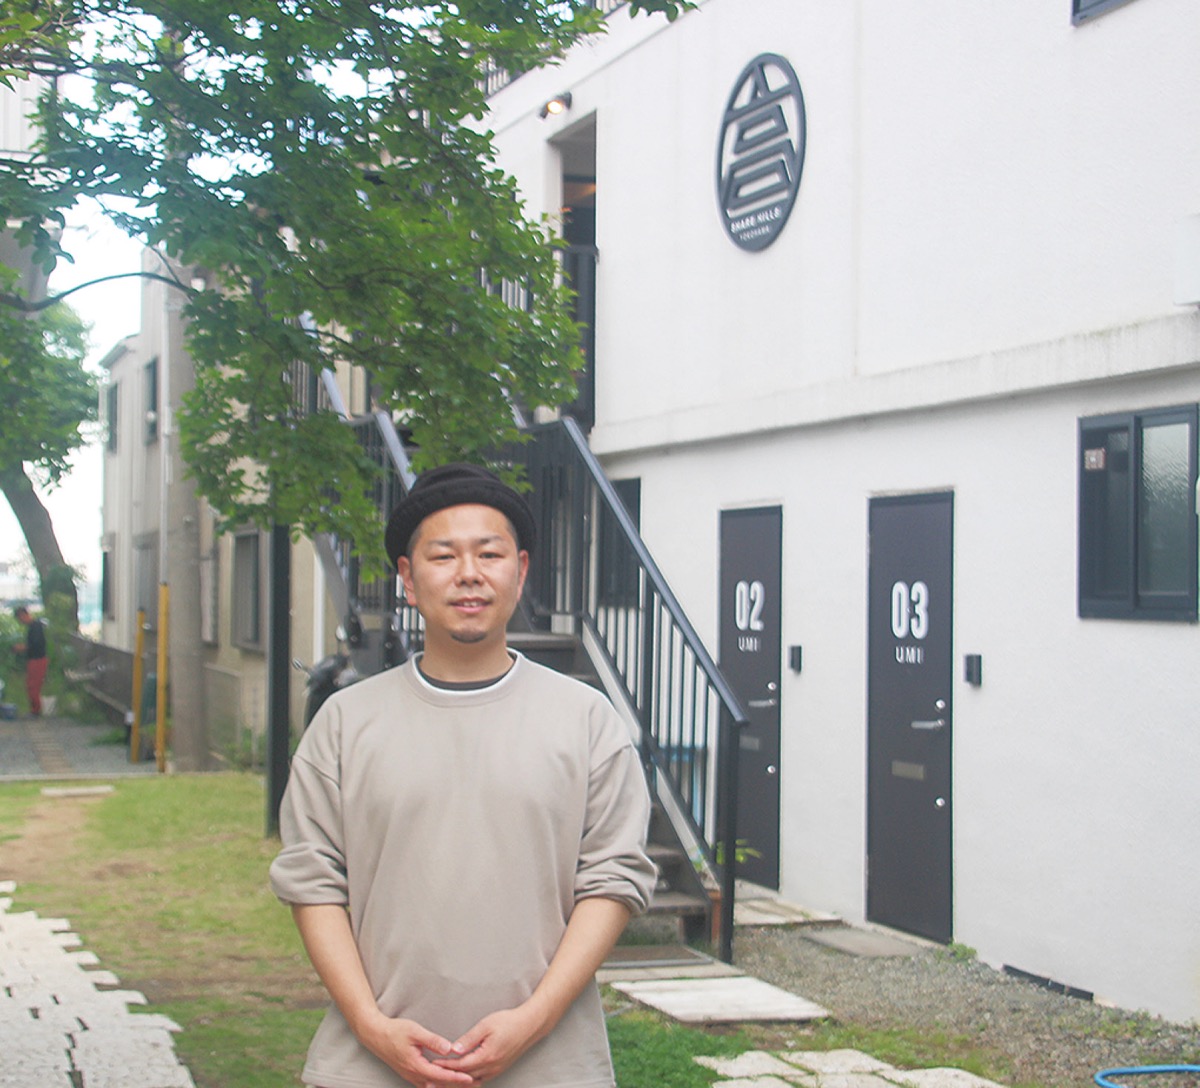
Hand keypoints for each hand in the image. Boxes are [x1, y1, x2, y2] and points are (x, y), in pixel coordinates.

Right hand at [355, 1014, 476, 1087]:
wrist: (375, 1035)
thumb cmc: (394, 1031)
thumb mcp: (415, 1032)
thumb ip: (433, 1040)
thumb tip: (449, 1048)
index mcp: (416, 1065)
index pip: (440, 1075)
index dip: (456, 1077)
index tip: (469, 1078)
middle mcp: (413, 1074)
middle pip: (438, 1084)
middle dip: (455, 1085)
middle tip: (473, 1082)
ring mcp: (410, 1075)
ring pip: (431, 1085)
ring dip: (447, 1085)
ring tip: (463, 1083)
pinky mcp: (408, 1072)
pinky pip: (426, 1082)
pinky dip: (437, 1082)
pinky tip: (444, 1080)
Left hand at [434, 1005, 546, 1083]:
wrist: (530, 1025)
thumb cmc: (509, 1021)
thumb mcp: (486, 1025)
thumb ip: (469, 1039)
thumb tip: (453, 1049)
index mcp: (487, 1056)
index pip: (460, 1065)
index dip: (445, 1066)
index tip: (432, 1064)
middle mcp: (491, 1068)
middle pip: (464, 1077)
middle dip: (447, 1077)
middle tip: (432, 1077)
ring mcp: (496, 1070)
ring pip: (472, 1081)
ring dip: (457, 1081)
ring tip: (443, 1079)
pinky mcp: (498, 1069)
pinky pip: (480, 1079)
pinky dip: (468, 1080)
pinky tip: (461, 1077)